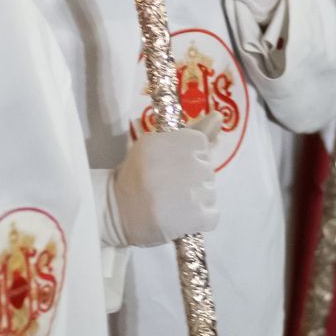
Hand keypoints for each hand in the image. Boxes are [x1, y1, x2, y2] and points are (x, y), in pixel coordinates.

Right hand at [101, 119, 219, 247]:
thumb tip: (219, 116)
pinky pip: (212, 215)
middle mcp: (183, 164)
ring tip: (172, 203)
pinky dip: (200, 218)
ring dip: (197, 199)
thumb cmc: (137, 176)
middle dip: (192, 177)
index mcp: (170, 142)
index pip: (201, 144)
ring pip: (210, 192)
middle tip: (168, 186)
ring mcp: (191, 193)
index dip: (189, 156)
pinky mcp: (196, 219)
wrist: (116, 212)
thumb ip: (191, 130)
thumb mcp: (155, 144)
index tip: (172, 165)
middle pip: (207, 168)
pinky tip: (180, 217)